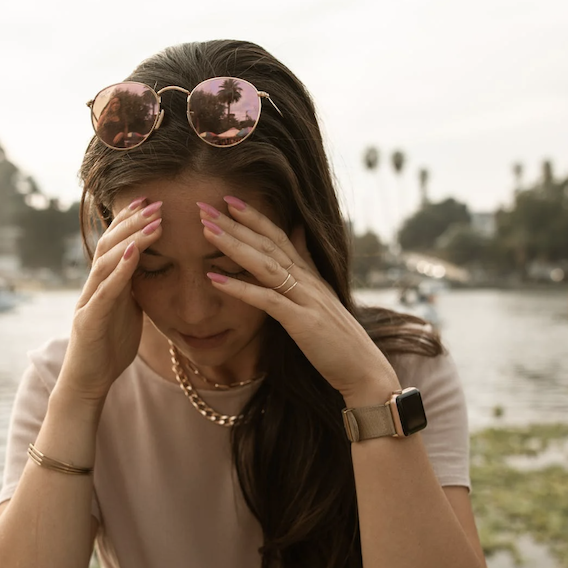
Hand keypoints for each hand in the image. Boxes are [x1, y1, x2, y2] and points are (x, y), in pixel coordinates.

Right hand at [58, 197, 163, 402]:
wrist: (87, 382)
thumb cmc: (108, 348)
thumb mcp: (128, 312)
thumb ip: (134, 289)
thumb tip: (151, 269)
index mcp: (105, 284)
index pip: (115, 244)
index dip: (130, 221)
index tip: (150, 200)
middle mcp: (93, 286)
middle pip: (109, 245)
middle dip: (132, 221)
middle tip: (155, 202)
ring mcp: (89, 301)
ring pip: (107, 261)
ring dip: (131, 239)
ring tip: (153, 221)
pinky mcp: (89, 320)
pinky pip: (106, 291)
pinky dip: (120, 270)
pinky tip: (134, 253)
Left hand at [198, 196, 396, 400]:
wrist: (363, 369)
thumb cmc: (339, 338)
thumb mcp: (323, 294)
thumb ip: (307, 262)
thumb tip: (297, 230)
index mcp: (309, 274)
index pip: (278, 236)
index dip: (254, 217)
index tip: (227, 199)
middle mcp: (307, 280)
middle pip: (267, 243)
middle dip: (235, 223)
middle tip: (204, 205)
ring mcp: (305, 299)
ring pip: (265, 264)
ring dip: (234, 245)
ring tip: (206, 230)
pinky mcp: (302, 322)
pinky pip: (267, 300)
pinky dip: (240, 288)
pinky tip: (214, 279)